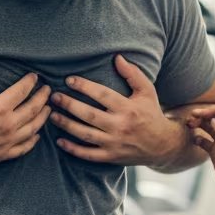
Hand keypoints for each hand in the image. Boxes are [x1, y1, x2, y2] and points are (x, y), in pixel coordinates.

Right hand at [0, 57, 51, 170]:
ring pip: (33, 128)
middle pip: (33, 109)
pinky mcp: (2, 155)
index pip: (22, 91)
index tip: (35, 77)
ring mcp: (7, 142)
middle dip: (43, 98)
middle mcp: (7, 125)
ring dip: (43, 117)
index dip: (30, 82)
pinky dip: (33, 140)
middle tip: (48, 90)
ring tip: (48, 109)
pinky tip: (36, 134)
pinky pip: (24, 148)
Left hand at [49, 55, 180, 165]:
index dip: (84, 86)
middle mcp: (120, 126)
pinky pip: (88, 154)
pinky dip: (73, 149)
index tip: (69, 79)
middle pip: (89, 115)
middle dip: (69, 105)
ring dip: (66, 125)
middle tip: (54, 96)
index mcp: (128, 108)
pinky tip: (59, 141)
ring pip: (85, 134)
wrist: (163, 145)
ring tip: (52, 115)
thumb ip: (132, 74)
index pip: (102, 95)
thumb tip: (117, 57)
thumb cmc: (151, 114)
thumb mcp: (147, 91)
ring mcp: (115, 143)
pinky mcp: (111, 157)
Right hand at [186, 105, 214, 201]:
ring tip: (189, 124)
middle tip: (190, 118)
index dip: (210, 110)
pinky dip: (197, 138)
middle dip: (201, 116)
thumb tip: (214, 120)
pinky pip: (203, 141)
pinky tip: (193, 139)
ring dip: (197, 124)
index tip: (198, 113)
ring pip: (207, 128)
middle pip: (213, 118)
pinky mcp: (214, 152)